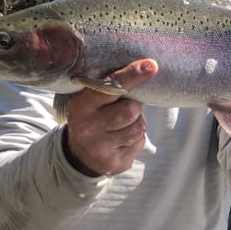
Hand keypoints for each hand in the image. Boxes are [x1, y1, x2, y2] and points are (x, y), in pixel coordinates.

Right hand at [63, 59, 157, 176]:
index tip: (151, 65)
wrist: (79, 155)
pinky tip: (122, 139)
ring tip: (122, 124)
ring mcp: (100, 150)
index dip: (131, 75)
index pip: (110, 88)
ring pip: (138, 127)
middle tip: (127, 106)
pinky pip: (139, 143)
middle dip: (135, 105)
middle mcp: (87, 129)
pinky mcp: (115, 164)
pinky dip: (136, 138)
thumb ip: (109, 87)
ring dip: (137, 122)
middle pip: (130, 110)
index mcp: (79, 107)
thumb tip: (146, 68)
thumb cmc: (93, 117)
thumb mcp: (90, 100)